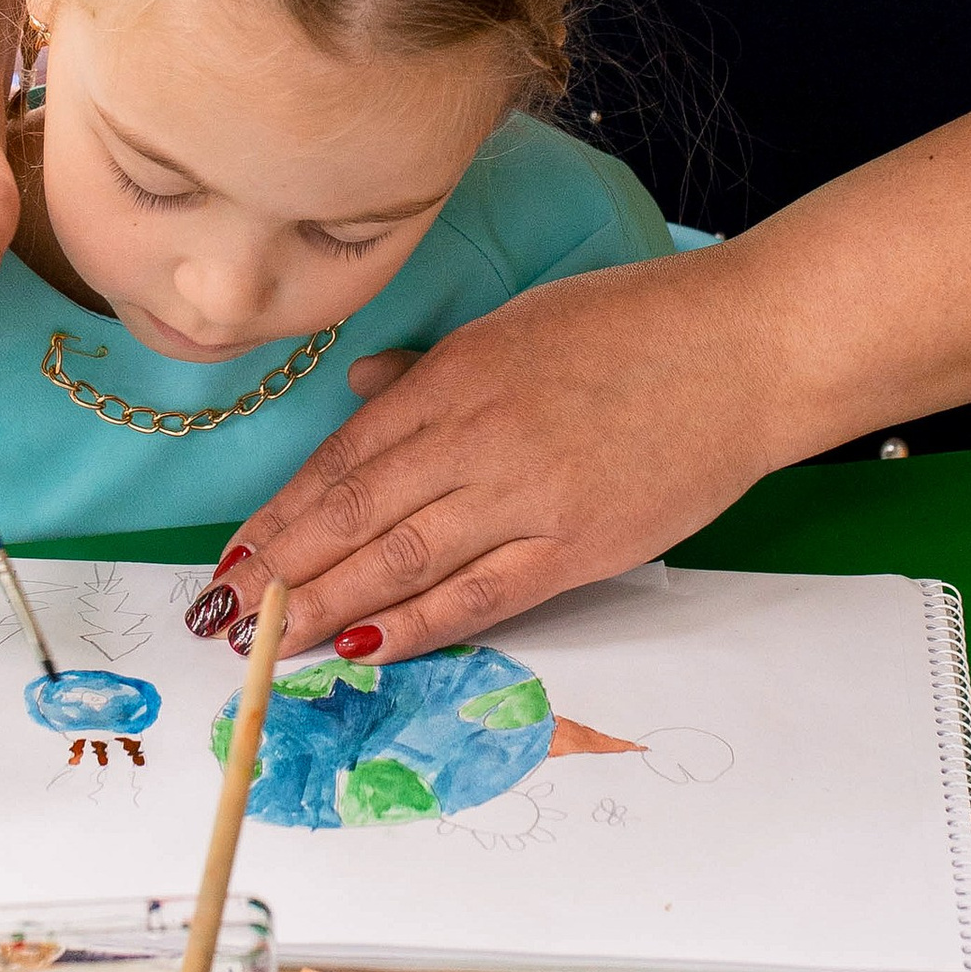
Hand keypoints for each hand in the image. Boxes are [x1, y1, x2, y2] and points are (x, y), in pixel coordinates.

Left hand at [206, 249, 775, 660]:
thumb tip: (364, 389)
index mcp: (459, 374)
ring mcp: (528, 495)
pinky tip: (366, 648)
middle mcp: (478, 435)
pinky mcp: (579, 545)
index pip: (347, 457)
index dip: (284, 511)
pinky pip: (480, 595)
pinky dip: (417, 624)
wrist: (747, 349)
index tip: (236, 552)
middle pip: (358, 513)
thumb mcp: (521, 323)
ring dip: (328, 604)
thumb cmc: (640, 327)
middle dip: (283, 567)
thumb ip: (438, 367)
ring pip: (403, 560)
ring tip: (269, 641)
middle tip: (223, 613)